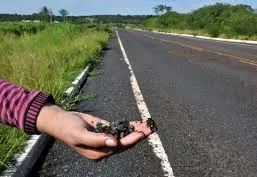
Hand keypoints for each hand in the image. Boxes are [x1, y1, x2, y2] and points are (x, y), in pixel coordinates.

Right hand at [36, 105, 154, 159]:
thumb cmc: (68, 129)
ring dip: (136, 130)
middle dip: (138, 135)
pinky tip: (138, 122)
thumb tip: (114, 143)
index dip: (130, 140)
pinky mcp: (105, 129)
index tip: (141, 133)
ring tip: (149, 124)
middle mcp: (104, 147)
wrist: (61, 119)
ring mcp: (106, 138)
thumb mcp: (80, 135)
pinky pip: (119, 128)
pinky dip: (129, 125)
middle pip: (125, 142)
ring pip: (124, 135)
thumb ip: (97, 140)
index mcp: (98, 153)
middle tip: (151, 128)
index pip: (119, 147)